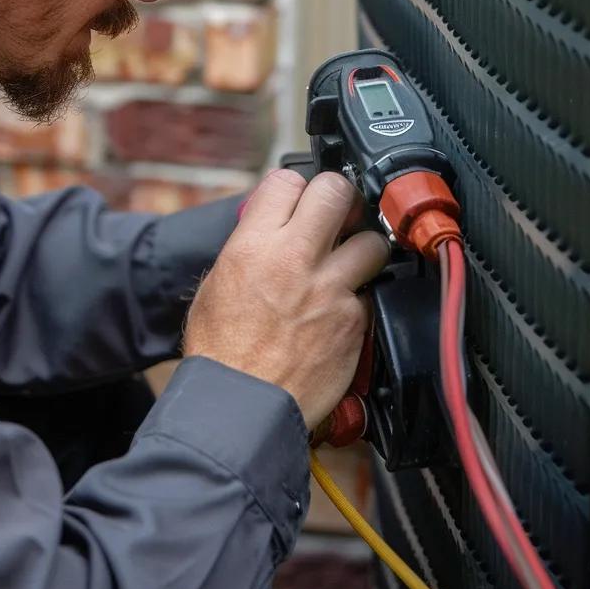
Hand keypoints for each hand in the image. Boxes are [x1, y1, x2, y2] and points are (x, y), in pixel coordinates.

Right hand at [183, 169, 389, 430]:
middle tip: (338, 214)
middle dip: (339, 198)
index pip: (287, 180)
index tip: (299, 200)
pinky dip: (359, 299)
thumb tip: (270, 228)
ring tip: (351, 263)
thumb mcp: (217, 284)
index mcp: (253, 245)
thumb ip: (249, 247)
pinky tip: (341, 312)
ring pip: (372, 240)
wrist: (240, 407)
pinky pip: (370, 294)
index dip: (295, 188)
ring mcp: (329, 289)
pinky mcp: (353, 321)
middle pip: (336, 191)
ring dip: (363, 249)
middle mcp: (293, 258)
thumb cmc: (221, 353)